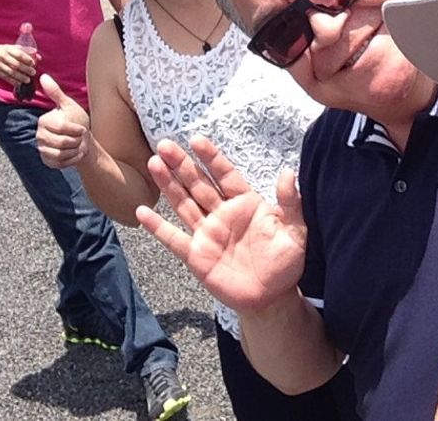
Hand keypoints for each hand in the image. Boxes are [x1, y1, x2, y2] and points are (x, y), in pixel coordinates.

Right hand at [0, 44, 35, 84]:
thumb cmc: (0, 50)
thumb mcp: (11, 47)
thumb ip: (24, 50)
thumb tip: (37, 54)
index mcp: (7, 49)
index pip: (19, 54)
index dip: (27, 59)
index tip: (33, 63)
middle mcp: (2, 56)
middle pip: (16, 64)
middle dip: (26, 69)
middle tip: (33, 72)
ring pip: (11, 72)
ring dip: (20, 77)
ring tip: (28, 80)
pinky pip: (5, 77)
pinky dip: (13, 81)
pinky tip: (19, 83)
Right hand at [36, 74, 91, 168]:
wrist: (82, 141)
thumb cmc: (76, 121)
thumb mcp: (69, 105)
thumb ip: (56, 92)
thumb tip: (42, 75)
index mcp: (44, 121)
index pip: (61, 128)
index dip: (75, 130)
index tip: (82, 129)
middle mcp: (39, 136)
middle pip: (61, 142)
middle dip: (76, 141)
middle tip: (80, 138)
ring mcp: (42, 149)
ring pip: (61, 154)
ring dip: (75, 151)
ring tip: (78, 145)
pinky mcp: (47, 161)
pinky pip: (61, 164)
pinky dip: (72, 159)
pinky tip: (75, 153)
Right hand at [137, 136, 305, 312]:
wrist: (272, 299)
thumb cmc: (285, 263)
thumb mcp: (295, 231)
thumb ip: (291, 203)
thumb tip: (287, 174)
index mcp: (245, 204)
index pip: (225, 174)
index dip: (211, 157)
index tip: (197, 140)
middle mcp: (222, 214)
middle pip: (198, 183)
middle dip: (182, 164)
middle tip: (165, 144)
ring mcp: (207, 233)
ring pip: (183, 203)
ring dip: (168, 184)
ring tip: (153, 163)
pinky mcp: (196, 255)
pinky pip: (174, 238)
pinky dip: (157, 226)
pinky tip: (142, 211)